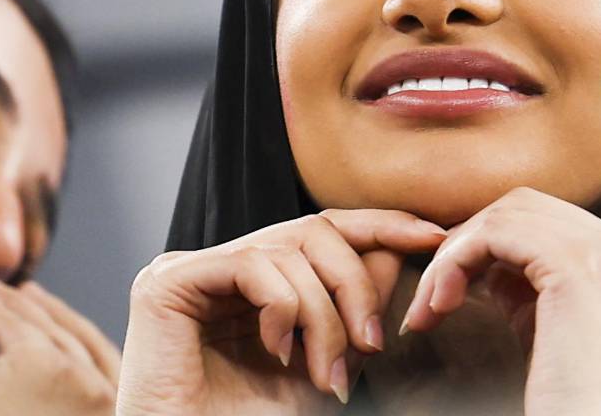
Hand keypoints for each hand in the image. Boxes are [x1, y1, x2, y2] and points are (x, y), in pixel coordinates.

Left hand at [0, 279, 120, 415]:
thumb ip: (64, 407)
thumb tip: (65, 370)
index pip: (113, 374)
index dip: (82, 343)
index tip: (57, 320)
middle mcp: (114, 408)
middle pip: (87, 347)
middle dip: (54, 317)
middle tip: (28, 296)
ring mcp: (82, 386)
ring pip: (52, 333)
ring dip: (20, 307)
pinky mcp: (41, 367)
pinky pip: (18, 326)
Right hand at [117, 209, 446, 414]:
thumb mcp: (321, 369)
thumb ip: (352, 315)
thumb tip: (396, 255)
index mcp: (255, 282)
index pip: (323, 232)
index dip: (379, 226)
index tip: (432, 237)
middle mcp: (222, 267)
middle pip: (312, 231)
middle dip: (355, 282)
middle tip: (371, 344)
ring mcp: (193, 271)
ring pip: (288, 248)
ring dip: (324, 313)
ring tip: (327, 373)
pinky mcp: (168, 282)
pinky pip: (251, 264)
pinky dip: (284, 307)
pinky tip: (280, 353)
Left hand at [400, 187, 600, 415]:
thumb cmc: (568, 401)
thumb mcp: (548, 328)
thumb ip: (526, 283)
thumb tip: (481, 256)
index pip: (543, 218)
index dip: (487, 244)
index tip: (449, 290)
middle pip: (523, 207)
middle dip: (467, 244)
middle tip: (432, 297)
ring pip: (503, 218)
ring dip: (452, 258)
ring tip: (430, 308)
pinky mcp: (576, 267)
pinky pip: (494, 235)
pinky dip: (455, 263)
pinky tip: (439, 305)